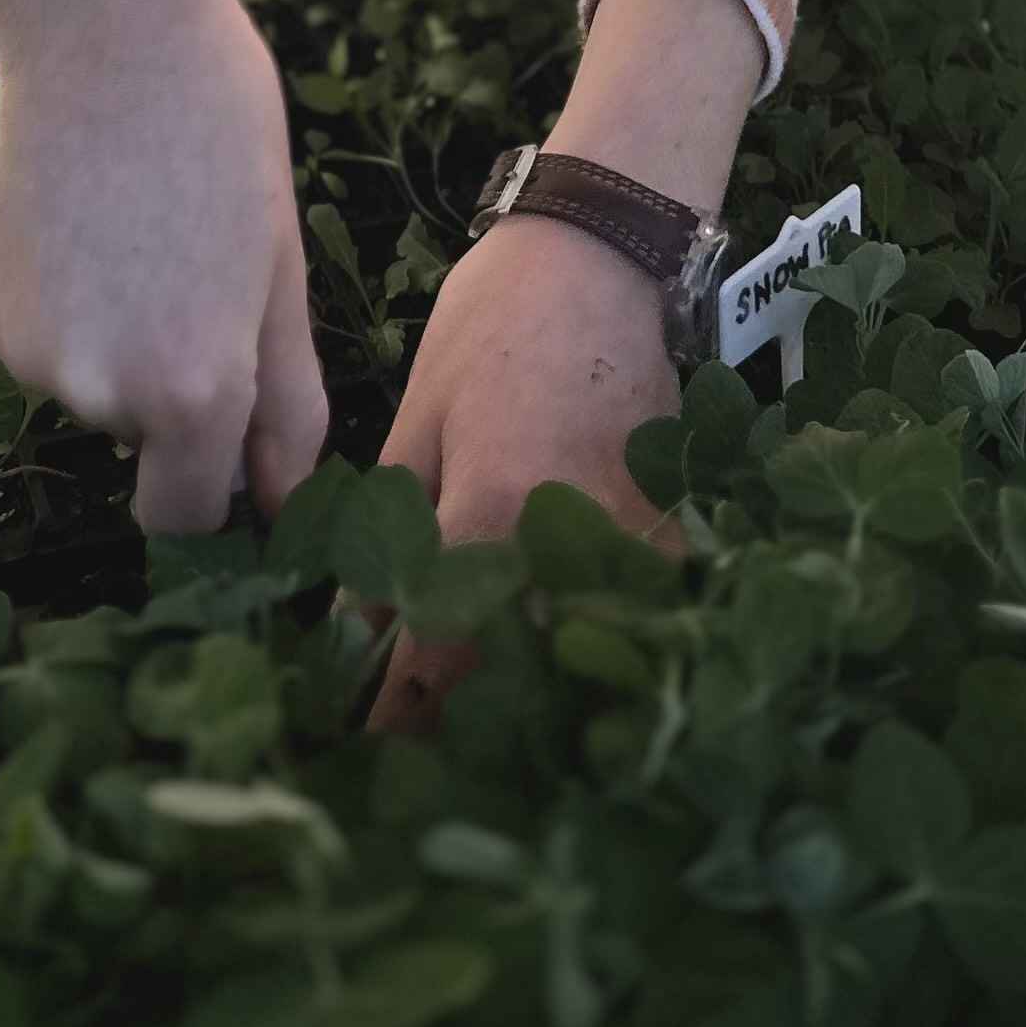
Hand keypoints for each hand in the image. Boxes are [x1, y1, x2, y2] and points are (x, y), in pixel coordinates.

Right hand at [0, 0, 327, 535]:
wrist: (108, 29)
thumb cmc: (223, 135)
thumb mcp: (281, 271)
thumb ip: (286, 403)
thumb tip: (278, 500)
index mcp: (192, 392)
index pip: (186, 517)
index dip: (212, 485)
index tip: (229, 434)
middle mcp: (98, 391)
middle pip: (142, 442)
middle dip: (173, 391)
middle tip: (196, 271)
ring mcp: (28, 352)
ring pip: (89, 387)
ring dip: (117, 341)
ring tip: (142, 232)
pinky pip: (42, 341)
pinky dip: (66, 305)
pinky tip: (86, 220)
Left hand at [366, 215, 678, 728]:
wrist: (606, 253)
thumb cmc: (493, 323)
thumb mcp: (416, 424)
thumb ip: (384, 539)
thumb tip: (348, 640)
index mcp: (489, 516)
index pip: (429, 663)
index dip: (388, 723)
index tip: (354, 763)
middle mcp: (568, 549)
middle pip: (507, 686)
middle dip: (455, 735)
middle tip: (407, 773)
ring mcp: (637, 549)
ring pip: (572, 667)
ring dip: (523, 708)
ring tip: (475, 741)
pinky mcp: (677, 538)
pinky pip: (624, 625)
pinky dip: (585, 656)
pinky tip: (551, 675)